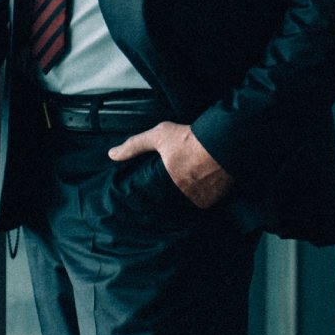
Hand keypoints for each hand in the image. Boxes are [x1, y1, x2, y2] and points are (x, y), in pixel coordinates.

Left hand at [108, 120, 231, 208]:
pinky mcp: (218, 197)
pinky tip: (209, 181)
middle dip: (181, 186)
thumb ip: (134, 145)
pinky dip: (209, 192)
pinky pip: (210, 199)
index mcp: (170, 181)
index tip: (168, 179)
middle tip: (185, 174)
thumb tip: (112, 154)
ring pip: (195, 197)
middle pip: (179, 194)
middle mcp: (186, 193)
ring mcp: (203, 196)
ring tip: (197, 177)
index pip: (161, 192)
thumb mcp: (159, 136)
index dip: (165, 185)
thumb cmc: (190, 137)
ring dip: (195, 191)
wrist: (222, 140)